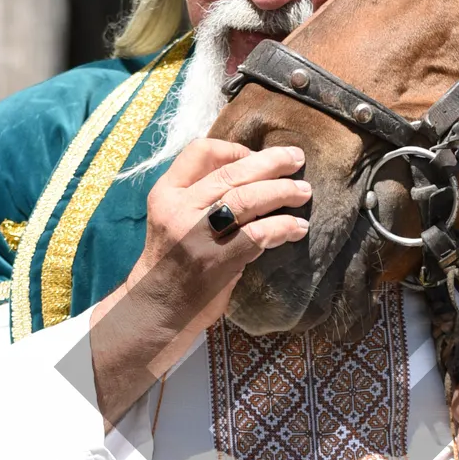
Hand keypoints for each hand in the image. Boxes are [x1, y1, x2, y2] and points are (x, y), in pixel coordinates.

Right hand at [90, 138, 310, 423]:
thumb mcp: (173, 219)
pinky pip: (259, 234)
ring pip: (248, 198)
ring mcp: (197, 236)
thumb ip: (201, 197)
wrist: (156, 310)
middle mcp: (179, 209)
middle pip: (232, 173)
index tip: (254, 155)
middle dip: (270, 162)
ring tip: (303, 191)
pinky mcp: (217, 261)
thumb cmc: (172, 264)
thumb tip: (251, 173)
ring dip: (282, 191)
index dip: (233, 149)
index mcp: (166, 194)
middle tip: (296, 159)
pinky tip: (298, 229)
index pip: (199, 152)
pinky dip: (284, 228)